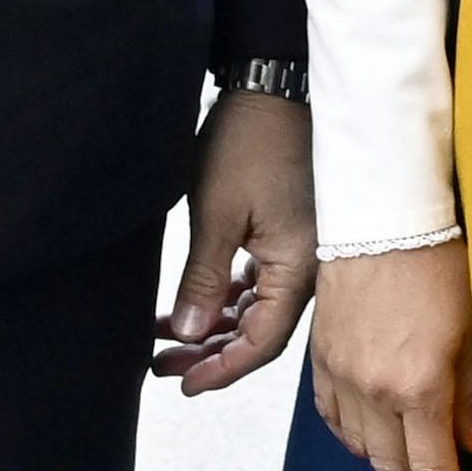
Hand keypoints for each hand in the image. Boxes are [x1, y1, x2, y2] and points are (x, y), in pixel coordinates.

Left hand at [156, 84, 314, 392]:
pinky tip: (197, 303)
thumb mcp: (216, 213)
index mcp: (298, 269)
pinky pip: (260, 283)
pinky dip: (227, 297)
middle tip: (163, 363)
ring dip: (215, 325)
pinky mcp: (289, 234)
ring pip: (257, 309)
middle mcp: (308, 269)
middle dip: (211, 352)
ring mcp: (301, 252)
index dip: (222, 370)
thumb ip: (202, 278)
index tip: (184, 383)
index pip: (263, 343)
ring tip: (167, 335)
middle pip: (260, 332)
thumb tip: (190, 336)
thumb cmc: (250, 142)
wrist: (274, 87)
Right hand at [310, 237, 471, 470]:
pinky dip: (352, 437)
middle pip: (392, 466)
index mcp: (418, 386)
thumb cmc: (440, 265)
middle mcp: (374, 389)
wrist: (382, 217)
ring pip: (359, 447)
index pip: (431, 466)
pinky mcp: (322, 358)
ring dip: (385, 468)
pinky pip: (333, 417)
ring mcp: (342, 375)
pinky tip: (368, 441)